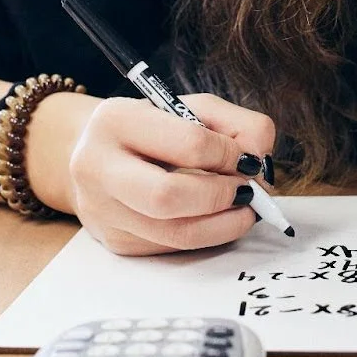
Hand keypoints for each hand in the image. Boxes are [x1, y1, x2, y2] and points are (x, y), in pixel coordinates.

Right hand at [31, 91, 276, 255]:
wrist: (97, 154)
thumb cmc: (153, 128)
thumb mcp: (191, 108)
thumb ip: (237, 123)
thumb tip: (259, 159)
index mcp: (116, 121)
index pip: (188, 143)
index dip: (229, 155)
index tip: (248, 159)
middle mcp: (97, 167)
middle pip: (169, 197)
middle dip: (221, 196)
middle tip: (247, 191)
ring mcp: (103, 211)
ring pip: (175, 233)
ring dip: (224, 224)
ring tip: (244, 208)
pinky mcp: (116, 241)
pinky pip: (173, 248)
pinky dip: (206, 235)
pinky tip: (216, 218)